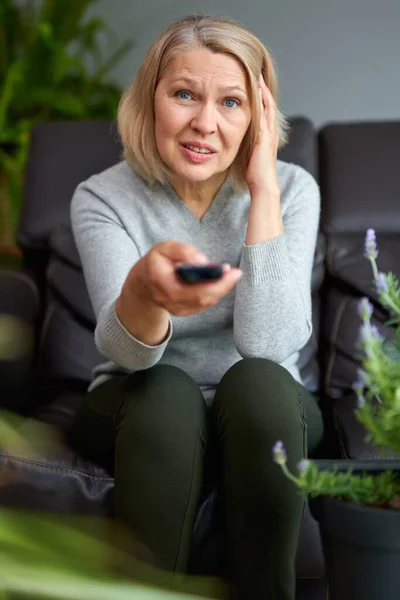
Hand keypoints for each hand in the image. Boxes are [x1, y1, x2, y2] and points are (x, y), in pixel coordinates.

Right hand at [130, 241, 242, 316]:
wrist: (143, 284)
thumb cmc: (157, 262)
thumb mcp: (165, 248)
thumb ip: (184, 251)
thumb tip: (203, 262)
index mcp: (162, 283)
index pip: (191, 288)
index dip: (212, 281)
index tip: (227, 269)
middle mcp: (168, 301)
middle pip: (202, 298)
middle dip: (222, 286)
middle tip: (236, 273)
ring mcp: (176, 309)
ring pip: (205, 303)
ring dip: (221, 289)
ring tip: (231, 275)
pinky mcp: (183, 312)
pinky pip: (203, 304)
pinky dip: (214, 293)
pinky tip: (220, 283)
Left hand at [245, 76, 279, 194]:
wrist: (264, 184)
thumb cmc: (255, 173)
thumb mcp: (249, 154)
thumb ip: (246, 144)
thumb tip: (232, 140)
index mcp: (267, 135)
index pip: (265, 111)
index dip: (261, 97)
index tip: (254, 84)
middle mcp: (271, 131)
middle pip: (269, 103)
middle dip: (263, 88)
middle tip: (257, 72)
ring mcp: (270, 132)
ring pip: (268, 105)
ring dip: (263, 90)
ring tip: (257, 75)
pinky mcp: (265, 135)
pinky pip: (264, 113)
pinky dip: (261, 100)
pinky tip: (256, 90)